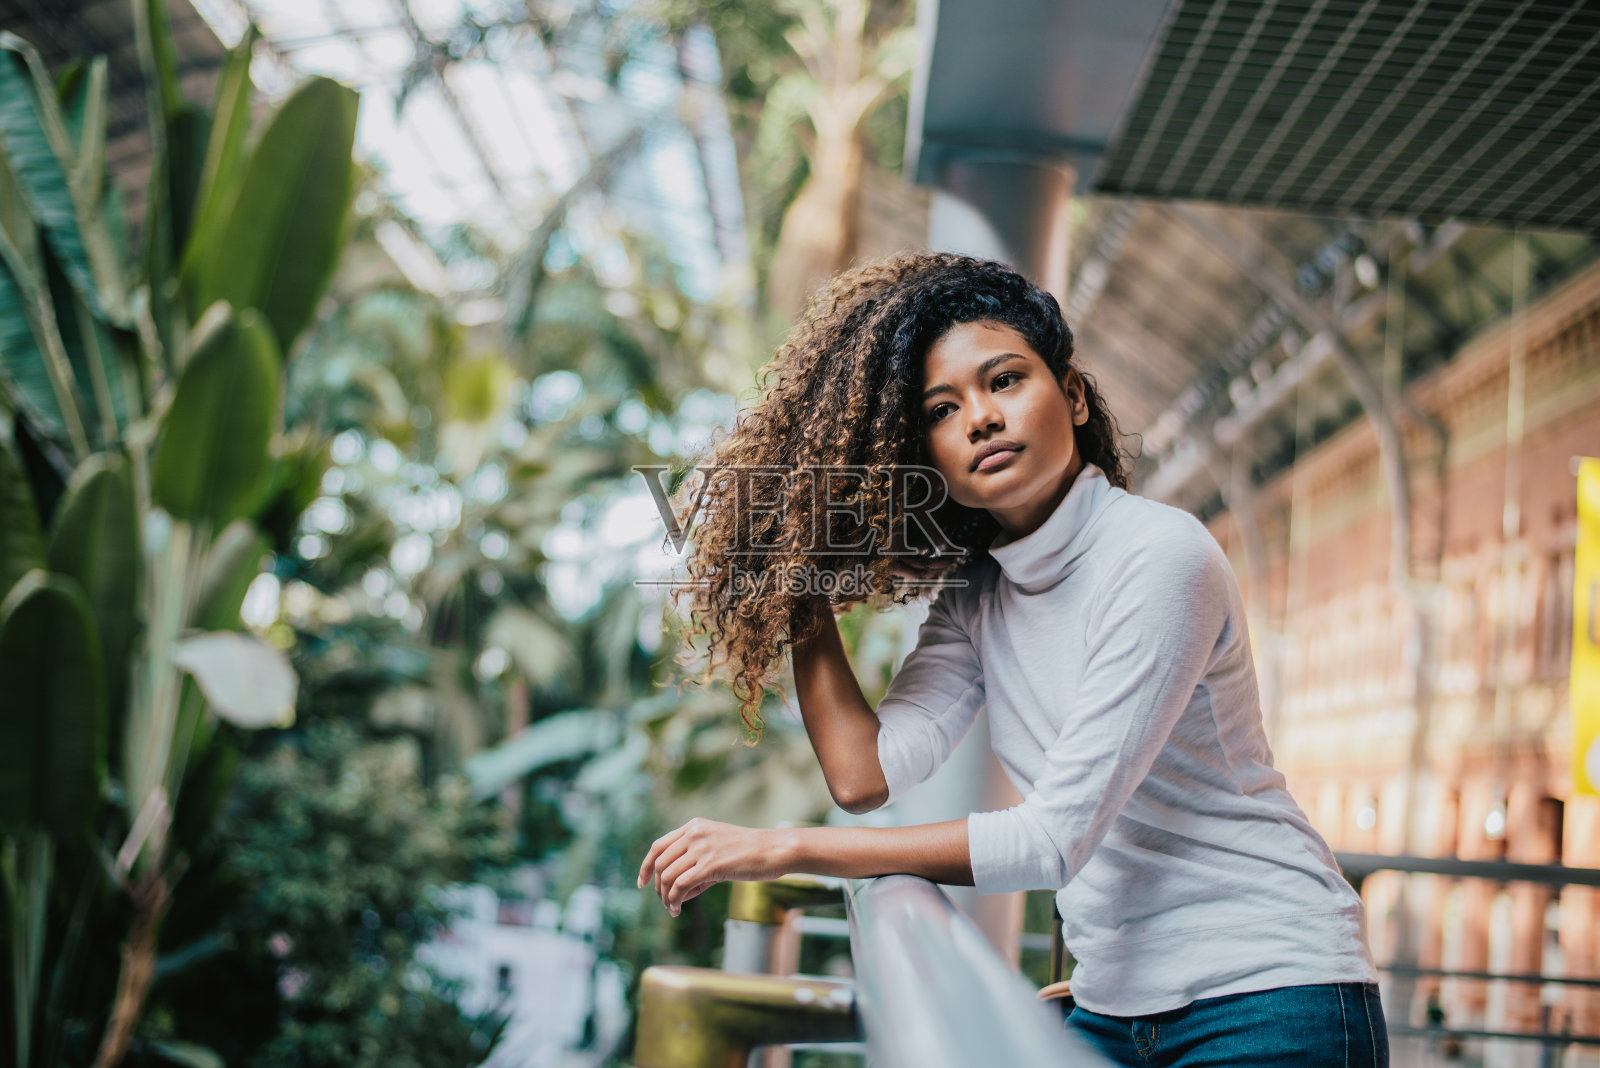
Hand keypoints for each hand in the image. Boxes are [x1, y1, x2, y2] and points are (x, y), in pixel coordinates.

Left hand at [637, 818, 792, 916]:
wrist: (773, 850)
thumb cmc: (749, 853)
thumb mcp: (717, 850)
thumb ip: (695, 864)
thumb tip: (675, 892)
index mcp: (694, 826)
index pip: (658, 846)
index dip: (646, 866)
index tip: (642, 883)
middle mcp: (694, 833)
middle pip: (660, 864)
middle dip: (657, 887)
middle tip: (666, 903)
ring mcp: (702, 848)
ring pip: (668, 876)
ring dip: (666, 897)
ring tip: (672, 909)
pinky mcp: (710, 865)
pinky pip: (680, 885)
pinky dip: (674, 900)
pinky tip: (677, 909)